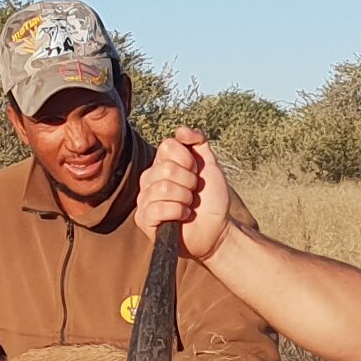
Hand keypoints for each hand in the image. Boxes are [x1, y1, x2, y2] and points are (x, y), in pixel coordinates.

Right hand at [134, 129, 234, 260]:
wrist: (217, 230)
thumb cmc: (212, 200)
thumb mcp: (210, 166)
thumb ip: (199, 143)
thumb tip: (181, 129)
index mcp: (163, 164)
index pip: (167, 146)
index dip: (188, 160)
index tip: (197, 173)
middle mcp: (150, 179)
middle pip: (166, 168)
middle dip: (189, 182)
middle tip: (194, 193)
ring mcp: (145, 199)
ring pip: (162, 188)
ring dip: (185, 198)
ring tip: (189, 206)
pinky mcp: (143, 220)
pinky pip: (156, 208)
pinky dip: (177, 211)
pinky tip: (183, 216)